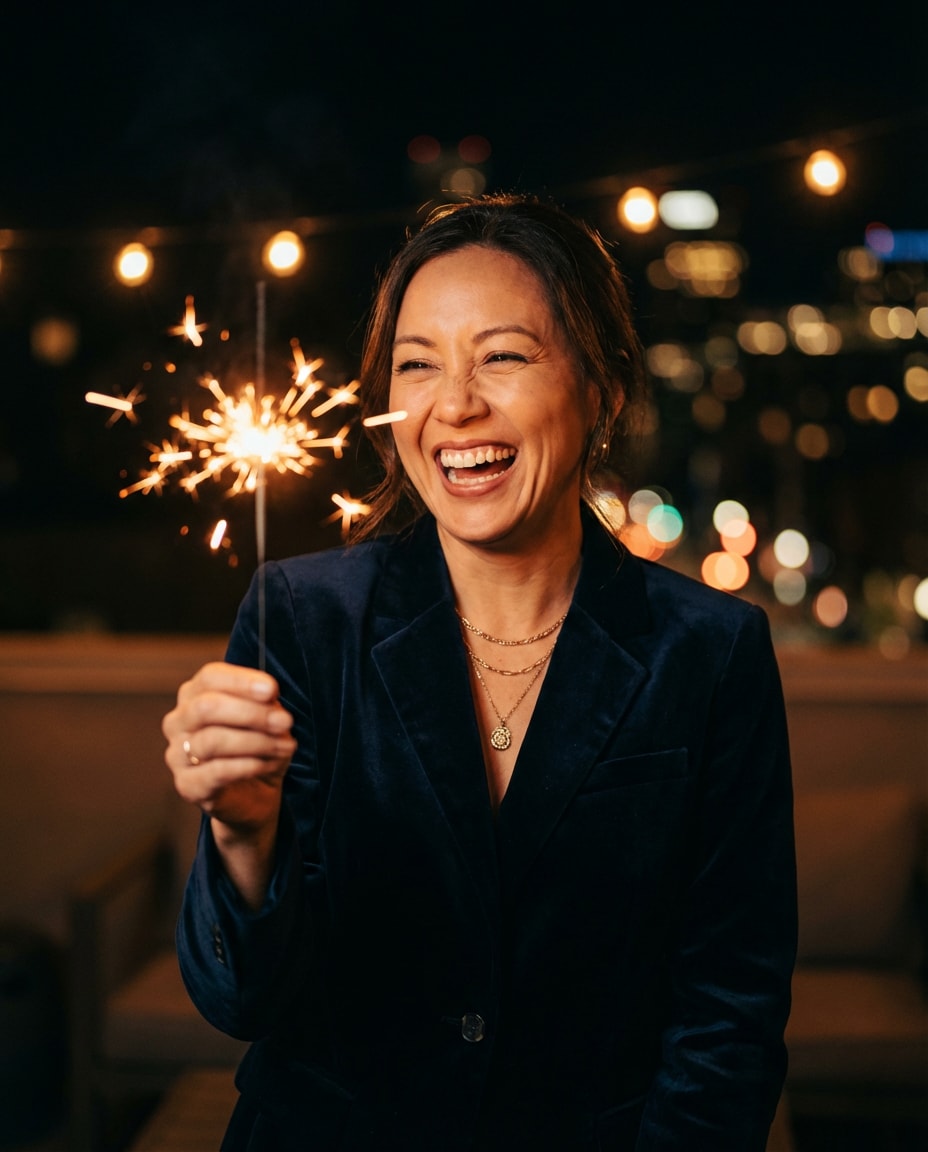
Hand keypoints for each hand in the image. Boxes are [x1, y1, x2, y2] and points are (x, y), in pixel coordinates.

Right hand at [162, 661, 295, 836]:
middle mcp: (179, 722)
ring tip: (285, 746)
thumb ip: (264, 703)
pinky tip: (268, 764)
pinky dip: (248, 766)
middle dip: (251, 713)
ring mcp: (177, 755)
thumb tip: (268, 694)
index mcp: (195, 695)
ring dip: (256, 742)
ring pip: (213, 740)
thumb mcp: (267, 718)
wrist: (256, 794)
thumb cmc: (259, 747)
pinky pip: (216, 772)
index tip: (272, 689)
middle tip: (284, 721)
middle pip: (207, 707)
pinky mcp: (187, 785)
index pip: (210, 677)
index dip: (241, 681)